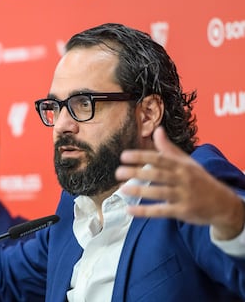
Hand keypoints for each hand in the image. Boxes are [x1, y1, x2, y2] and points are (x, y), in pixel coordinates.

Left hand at [115, 126, 244, 239]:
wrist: (223, 204)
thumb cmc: (200, 180)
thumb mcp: (187, 162)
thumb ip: (169, 149)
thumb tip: (157, 130)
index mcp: (182, 166)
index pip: (159, 158)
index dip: (141, 156)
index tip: (124, 156)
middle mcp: (183, 179)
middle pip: (157, 174)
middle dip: (137, 172)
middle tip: (118, 172)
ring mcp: (183, 196)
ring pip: (159, 192)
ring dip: (139, 191)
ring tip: (122, 189)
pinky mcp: (182, 211)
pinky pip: (161, 211)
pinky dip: (145, 211)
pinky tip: (130, 210)